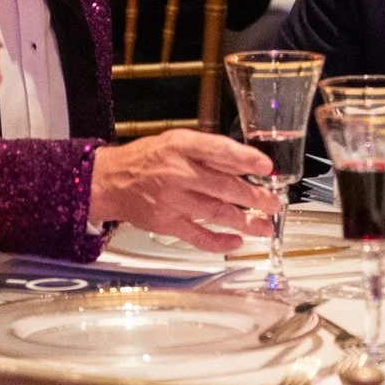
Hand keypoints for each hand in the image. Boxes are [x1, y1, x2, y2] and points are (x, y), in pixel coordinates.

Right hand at [91, 130, 275, 252]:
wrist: (111, 181)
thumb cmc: (148, 159)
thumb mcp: (176, 141)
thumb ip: (208, 151)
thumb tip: (244, 163)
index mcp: (182, 147)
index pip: (218, 151)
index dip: (245, 158)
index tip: (266, 166)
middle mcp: (178, 174)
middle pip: (223, 186)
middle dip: (254, 196)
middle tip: (274, 203)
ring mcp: (173, 201)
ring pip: (216, 212)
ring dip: (245, 221)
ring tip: (265, 227)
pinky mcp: (167, 223)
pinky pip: (198, 236)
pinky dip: (219, 242)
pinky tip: (237, 242)